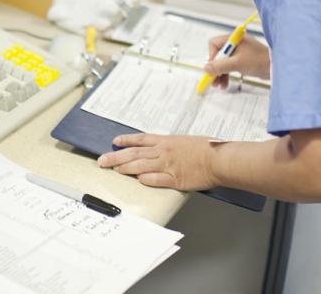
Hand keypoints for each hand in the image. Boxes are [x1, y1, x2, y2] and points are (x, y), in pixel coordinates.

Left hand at [97, 133, 218, 190]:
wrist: (218, 158)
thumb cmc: (207, 148)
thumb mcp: (186, 141)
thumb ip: (172, 146)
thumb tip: (162, 149)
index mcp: (166, 141)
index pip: (140, 140)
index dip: (126, 141)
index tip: (114, 142)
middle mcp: (163, 151)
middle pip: (134, 153)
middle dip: (116, 157)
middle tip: (102, 160)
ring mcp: (167, 165)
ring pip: (140, 166)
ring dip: (125, 168)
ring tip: (113, 170)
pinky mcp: (174, 179)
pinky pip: (154, 179)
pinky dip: (144, 180)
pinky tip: (136, 181)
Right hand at [205, 34, 269, 87]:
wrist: (275, 67)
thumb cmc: (259, 60)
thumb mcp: (237, 63)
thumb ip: (220, 66)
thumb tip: (206, 68)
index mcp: (233, 39)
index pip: (214, 44)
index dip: (212, 56)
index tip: (213, 68)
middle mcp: (234, 44)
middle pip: (217, 55)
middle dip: (215, 68)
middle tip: (212, 80)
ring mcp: (238, 53)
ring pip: (222, 62)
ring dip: (219, 73)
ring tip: (218, 85)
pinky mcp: (242, 60)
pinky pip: (229, 67)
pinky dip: (226, 74)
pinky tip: (224, 83)